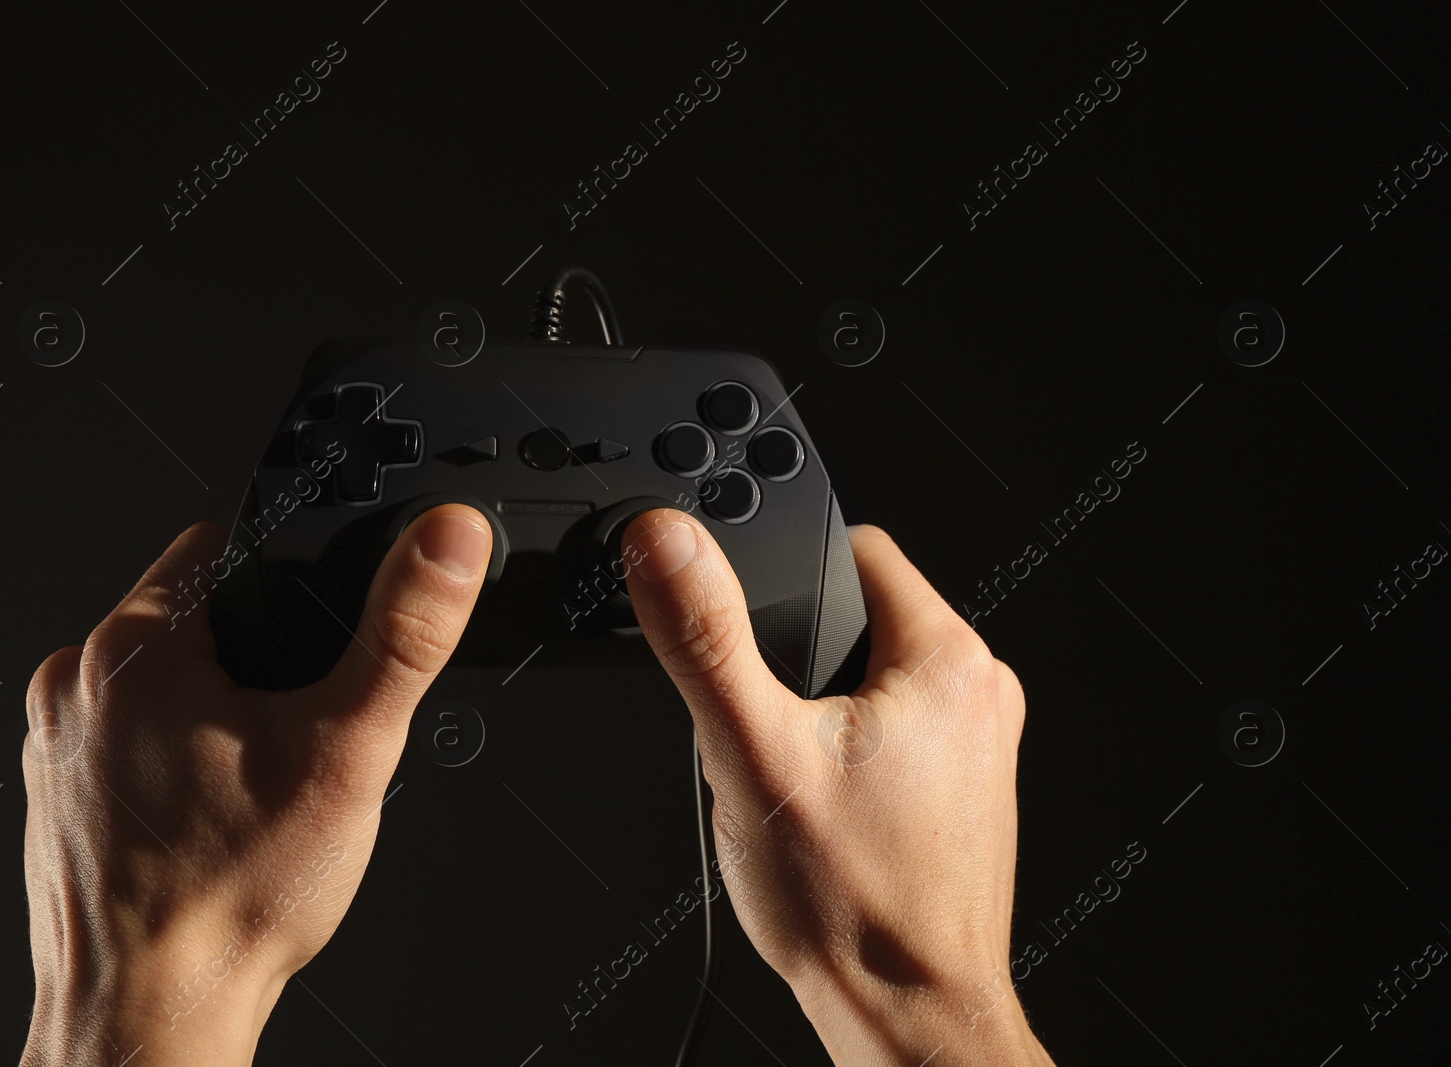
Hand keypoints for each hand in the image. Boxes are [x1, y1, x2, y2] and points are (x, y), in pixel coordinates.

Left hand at [19, 506, 491, 1066]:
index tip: (315, 643)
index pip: (220, 548)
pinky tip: (209, 822)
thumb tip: (449, 542)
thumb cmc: (230, 900)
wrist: (152, 1015)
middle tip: (296, 735)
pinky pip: (126, 744)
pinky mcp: (55, 798)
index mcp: (135, 649)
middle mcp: (74, 686)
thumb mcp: (350, 750)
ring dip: (209, 712)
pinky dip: (171, 765)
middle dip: (255, 660)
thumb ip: (406, 632)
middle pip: (194, 619)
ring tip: (253, 786)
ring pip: (160, 684)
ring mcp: (54, 746)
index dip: (288, 582)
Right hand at [621, 511, 1053, 1065]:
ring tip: (790, 774)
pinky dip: (845, 754)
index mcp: (948, 659)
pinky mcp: (962, 791)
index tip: (746, 621)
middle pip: (858, 616)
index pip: (858, 548)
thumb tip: (665, 545)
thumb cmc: (856, 907)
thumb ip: (704, 638)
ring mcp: (977, 747)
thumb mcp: (751, 753)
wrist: (906, 1015)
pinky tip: (819, 810)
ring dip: (816, 710)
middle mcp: (979, 694)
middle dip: (794, 654)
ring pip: (867, 679)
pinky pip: (889, 733)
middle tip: (763, 723)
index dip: (785, 569)